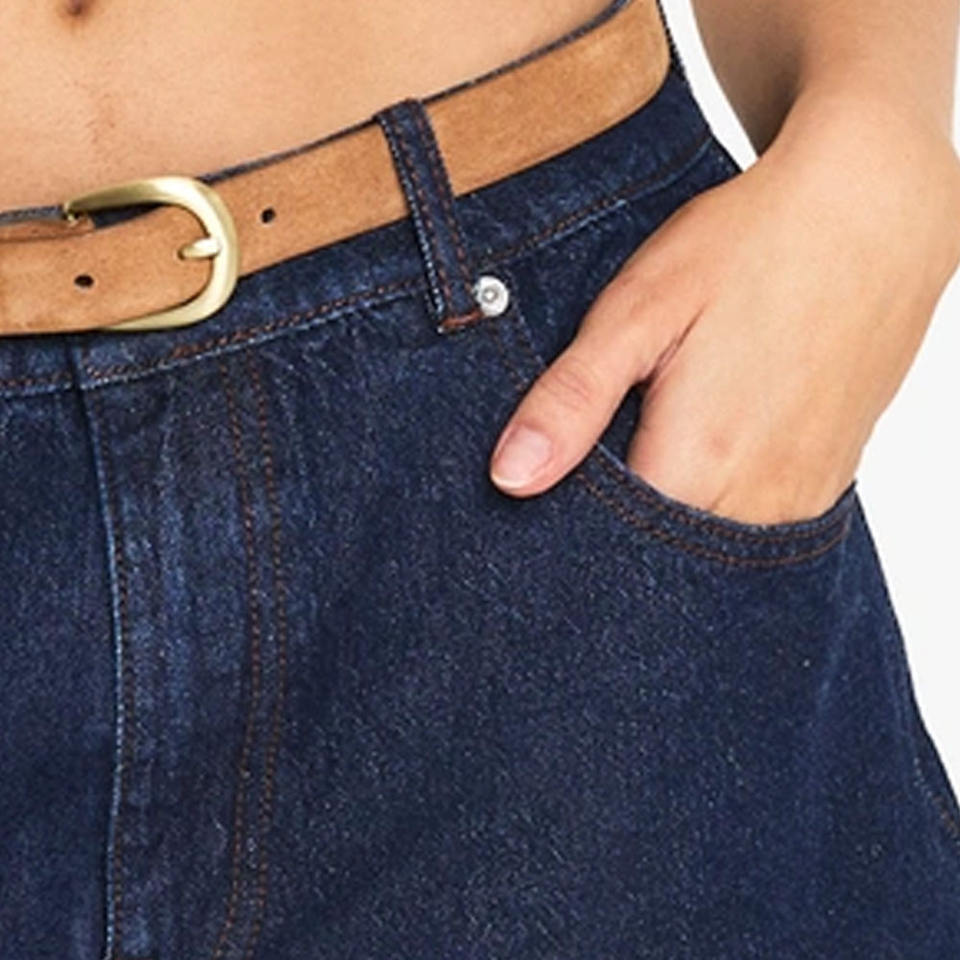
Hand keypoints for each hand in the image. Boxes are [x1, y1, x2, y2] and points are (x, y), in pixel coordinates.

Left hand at [488, 89, 959, 525]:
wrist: (869, 213)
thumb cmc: (745, 249)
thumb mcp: (637, 312)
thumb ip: (573, 401)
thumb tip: (510, 478)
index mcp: (696, 464)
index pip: (607, 545)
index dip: (570, 521)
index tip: (557, 482)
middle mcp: (756, 500)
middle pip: (660, 553)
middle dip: (621, 525)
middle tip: (612, 448)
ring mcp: (800, 498)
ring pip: (709, 545)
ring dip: (672, 513)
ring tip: (662, 438)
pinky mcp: (827, 483)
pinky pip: (758, 525)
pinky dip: (720, 503)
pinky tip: (711, 447)